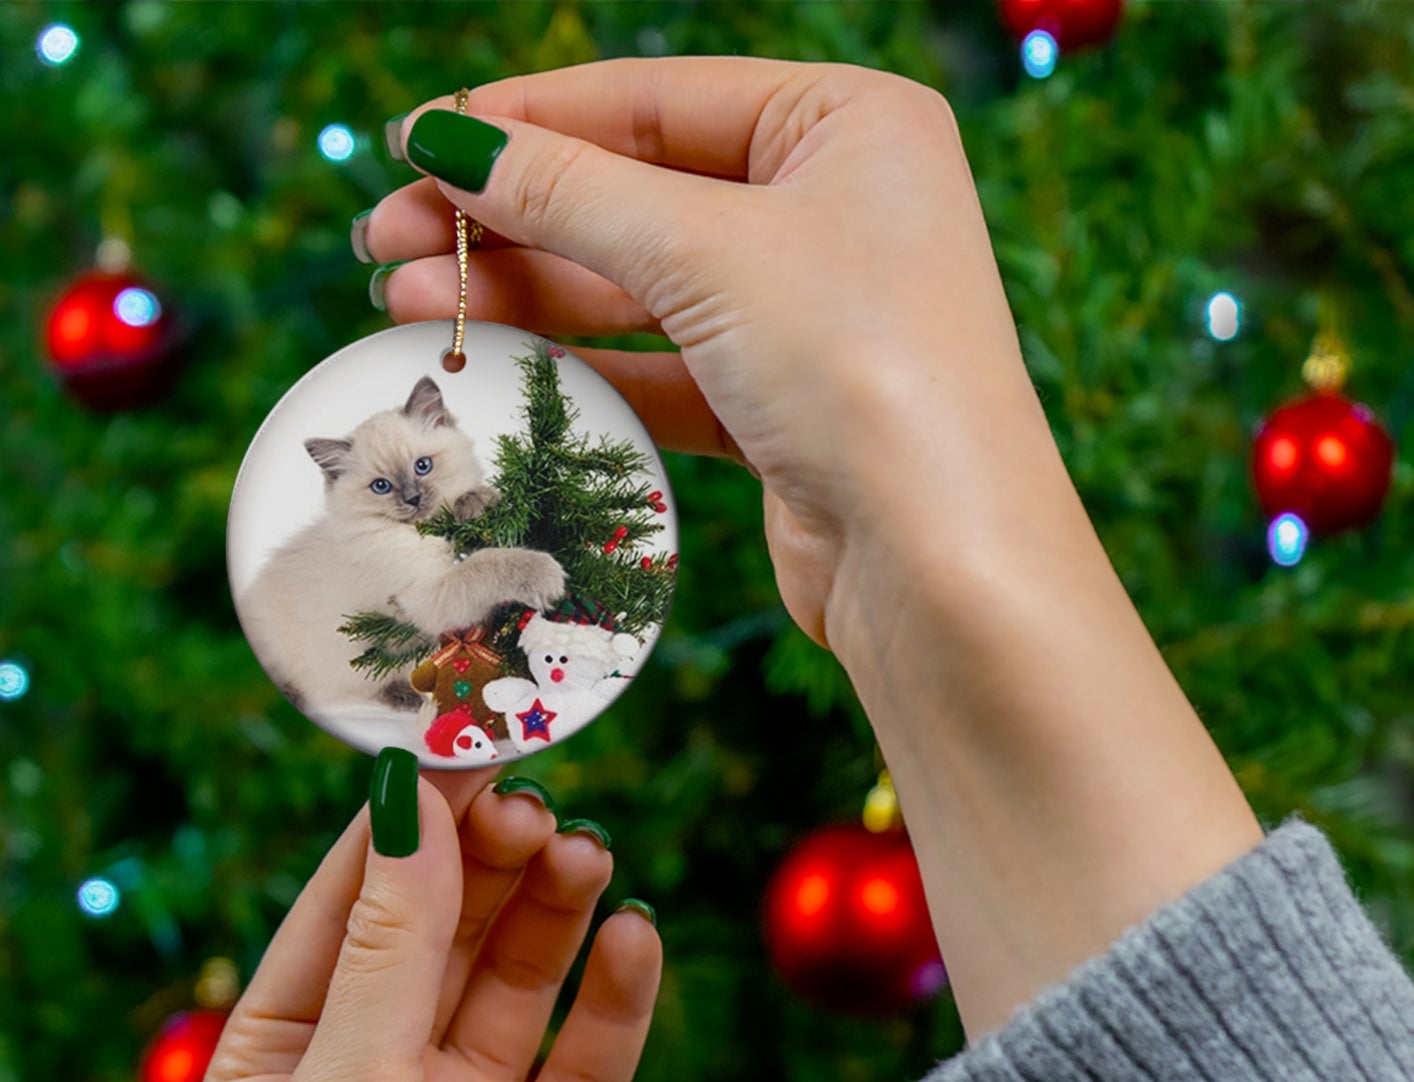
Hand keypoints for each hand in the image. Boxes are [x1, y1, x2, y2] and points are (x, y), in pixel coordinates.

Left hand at [202, 767, 661, 1081]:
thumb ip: (391, 946)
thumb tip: (411, 801)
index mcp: (289, 1052)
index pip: (353, 901)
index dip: (411, 824)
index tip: (469, 749)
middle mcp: (380, 1072)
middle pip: (447, 927)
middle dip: (491, 863)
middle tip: (541, 809)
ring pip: (522, 977)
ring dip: (555, 912)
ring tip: (589, 858)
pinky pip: (591, 1055)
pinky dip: (617, 994)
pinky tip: (635, 940)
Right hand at [362, 57, 1052, 652]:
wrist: (939, 561)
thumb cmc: (859, 368)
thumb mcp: (706, 251)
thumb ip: (571, 193)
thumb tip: (449, 141)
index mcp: (848, 124)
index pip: (655, 100)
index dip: (527, 120)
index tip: (415, 142)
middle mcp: (835, 209)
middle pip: (638, 194)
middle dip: (509, 218)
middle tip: (385, 240)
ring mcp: (810, 313)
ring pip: (641, 287)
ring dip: (527, 295)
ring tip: (406, 304)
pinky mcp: (783, 407)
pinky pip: (664, 368)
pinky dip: (583, 367)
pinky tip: (496, 365)